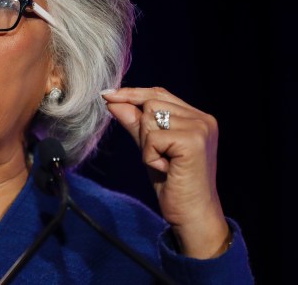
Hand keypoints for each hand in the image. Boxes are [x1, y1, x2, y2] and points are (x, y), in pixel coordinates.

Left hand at [101, 87, 230, 258]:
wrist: (191, 215)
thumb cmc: (172, 183)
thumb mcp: (149, 147)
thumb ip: (134, 122)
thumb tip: (112, 100)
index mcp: (197, 117)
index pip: (159, 94)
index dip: (132, 94)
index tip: (107, 95)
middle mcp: (202, 119)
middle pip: (151, 103)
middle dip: (143, 130)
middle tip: (159, 156)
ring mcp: (200, 128)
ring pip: (150, 118)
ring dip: (148, 145)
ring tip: (165, 163)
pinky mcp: (193, 141)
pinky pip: (152, 138)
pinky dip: (150, 156)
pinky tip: (167, 170)